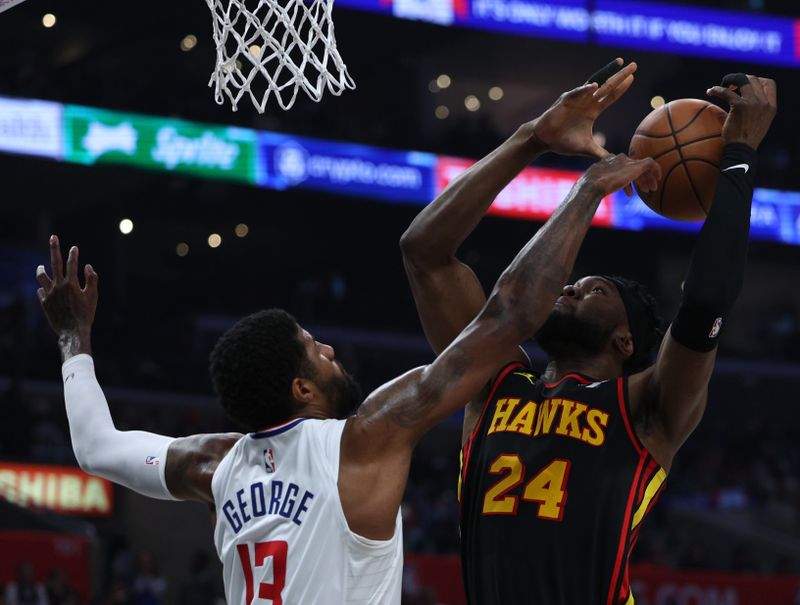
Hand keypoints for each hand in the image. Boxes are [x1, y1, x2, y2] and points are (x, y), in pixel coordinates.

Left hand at [36, 235, 97, 356]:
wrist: (72, 332)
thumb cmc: (86, 314)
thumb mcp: (93, 296)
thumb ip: (91, 279)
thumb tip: (87, 266)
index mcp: (71, 283)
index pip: (72, 264)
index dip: (73, 254)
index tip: (74, 248)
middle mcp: (58, 286)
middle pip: (55, 263)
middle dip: (55, 248)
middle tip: (53, 237)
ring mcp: (49, 294)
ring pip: (42, 277)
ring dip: (41, 270)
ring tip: (41, 266)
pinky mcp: (44, 303)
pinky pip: (41, 291)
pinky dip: (43, 288)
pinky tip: (44, 288)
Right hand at [529, 58, 636, 158]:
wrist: (544, 140)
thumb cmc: (563, 142)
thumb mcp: (587, 149)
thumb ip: (600, 153)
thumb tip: (613, 161)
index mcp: (592, 111)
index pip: (611, 96)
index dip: (622, 88)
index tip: (633, 78)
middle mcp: (587, 102)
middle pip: (608, 86)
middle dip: (620, 75)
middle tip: (634, 65)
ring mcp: (576, 100)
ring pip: (594, 83)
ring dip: (607, 73)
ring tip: (618, 63)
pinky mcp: (564, 102)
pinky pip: (576, 93)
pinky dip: (584, 90)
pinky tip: (594, 86)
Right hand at [580, 153, 660, 197]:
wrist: (592, 185)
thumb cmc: (589, 189)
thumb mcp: (592, 185)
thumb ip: (597, 186)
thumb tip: (592, 196)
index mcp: (607, 161)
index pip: (622, 166)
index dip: (627, 176)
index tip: (631, 187)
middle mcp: (618, 158)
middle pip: (633, 166)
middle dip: (640, 177)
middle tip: (645, 188)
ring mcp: (627, 161)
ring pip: (643, 166)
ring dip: (647, 178)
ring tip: (651, 189)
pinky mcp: (636, 166)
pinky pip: (651, 164)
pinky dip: (656, 170)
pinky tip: (658, 179)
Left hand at [706, 75, 776, 148]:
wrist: (741, 151)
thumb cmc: (746, 141)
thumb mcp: (759, 123)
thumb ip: (757, 111)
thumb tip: (745, 102)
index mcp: (771, 106)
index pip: (769, 83)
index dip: (756, 81)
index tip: (744, 86)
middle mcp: (765, 102)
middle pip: (754, 79)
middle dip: (741, 79)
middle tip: (730, 86)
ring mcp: (754, 103)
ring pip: (742, 80)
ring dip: (730, 80)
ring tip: (721, 87)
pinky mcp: (740, 106)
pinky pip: (726, 92)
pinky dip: (716, 89)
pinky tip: (709, 92)